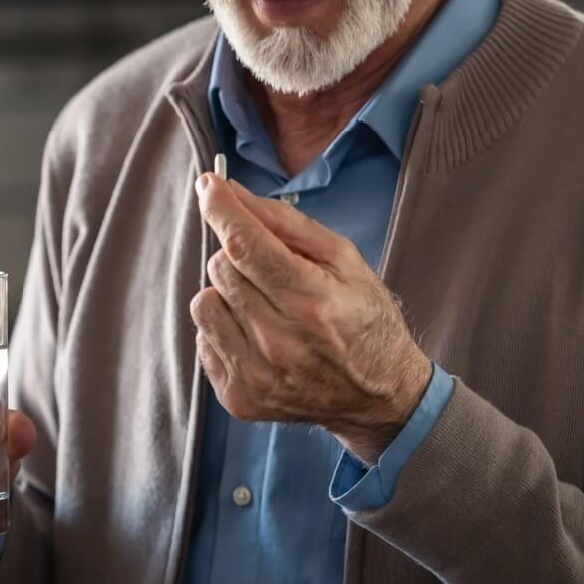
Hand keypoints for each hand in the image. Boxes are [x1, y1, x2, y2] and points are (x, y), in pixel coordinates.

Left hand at [192, 174, 432, 463]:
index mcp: (312, 301)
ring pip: (204, 303)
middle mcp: (280, 342)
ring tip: (262, 304)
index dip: (221, 208)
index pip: (245, 245)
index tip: (209, 185)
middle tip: (269, 267)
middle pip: (221, 268)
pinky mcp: (239, 398)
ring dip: (226, 293)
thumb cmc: (366, 319)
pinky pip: (204, 340)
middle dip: (238, 254)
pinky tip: (257, 336)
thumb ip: (287, 223)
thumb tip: (233, 192)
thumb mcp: (344, 259)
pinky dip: (224, 328)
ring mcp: (257, 375)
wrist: (380, 396)